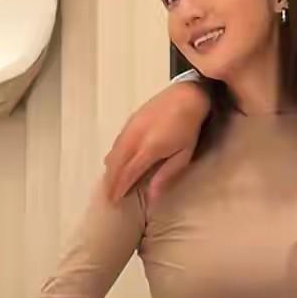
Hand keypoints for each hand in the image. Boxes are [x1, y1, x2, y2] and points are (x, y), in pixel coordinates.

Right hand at [103, 82, 210, 203]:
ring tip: (108, 184)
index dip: (120, 188)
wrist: (185, 96)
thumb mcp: (183, 155)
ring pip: (113, 153)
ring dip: (109, 170)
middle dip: (110, 182)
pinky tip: (113, 162)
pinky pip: (116, 142)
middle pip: (116, 165)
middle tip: (108, 197)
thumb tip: (153, 196)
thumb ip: (166, 175)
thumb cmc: (188, 128)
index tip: (114, 201)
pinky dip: (113, 155)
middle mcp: (134, 138)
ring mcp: (130, 128)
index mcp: (148, 148)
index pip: (128, 173)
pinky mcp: (129, 121)